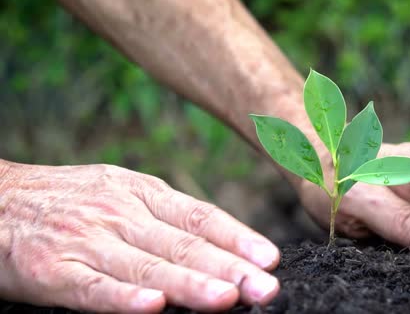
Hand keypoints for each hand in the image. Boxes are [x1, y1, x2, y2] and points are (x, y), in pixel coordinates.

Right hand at [0, 162, 279, 312]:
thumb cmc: (71, 199)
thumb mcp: (123, 193)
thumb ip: (165, 218)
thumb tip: (219, 245)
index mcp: (142, 193)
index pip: (200, 216)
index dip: (237, 237)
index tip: (270, 257)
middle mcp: (120, 214)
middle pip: (183, 244)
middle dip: (229, 267)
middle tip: (265, 286)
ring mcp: (87, 241)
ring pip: (147, 266)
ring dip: (188, 285)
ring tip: (227, 298)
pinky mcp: (53, 271)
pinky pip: (93, 288)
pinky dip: (123, 298)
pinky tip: (152, 307)